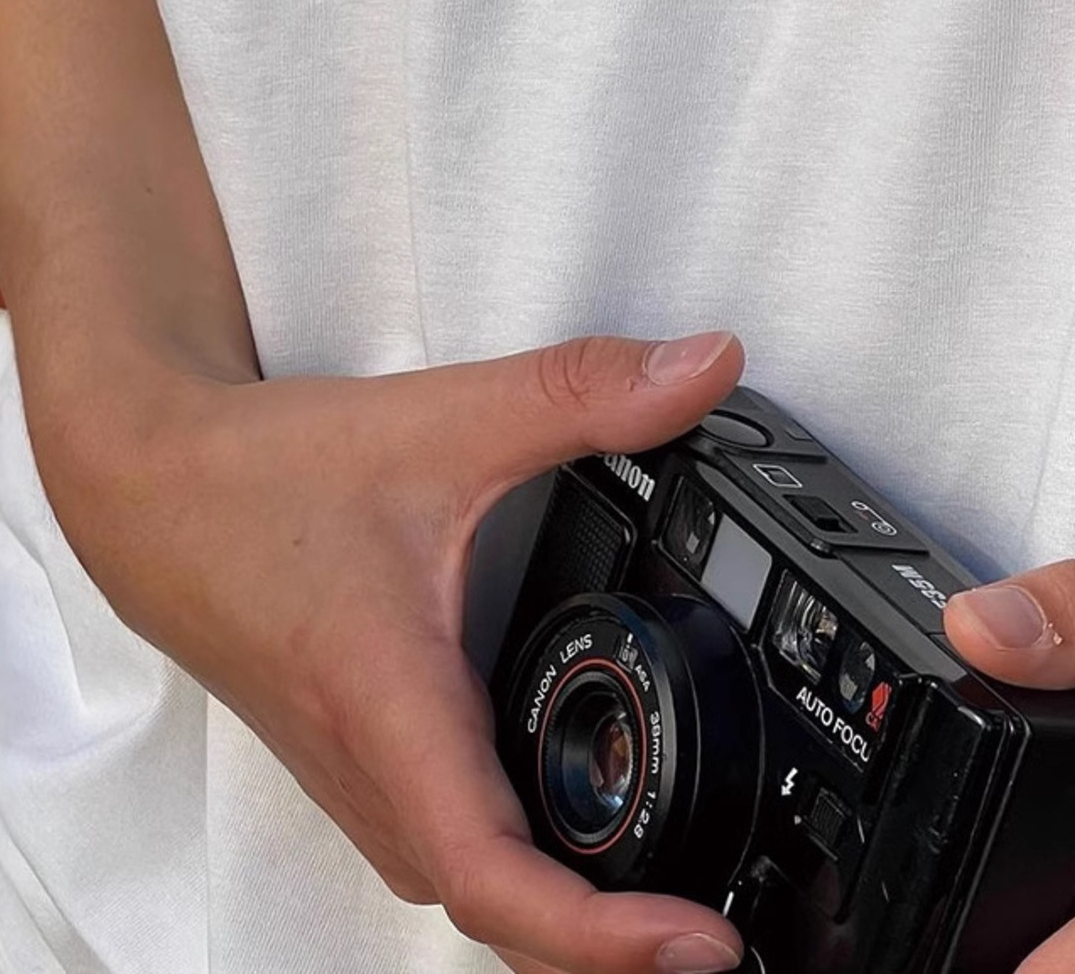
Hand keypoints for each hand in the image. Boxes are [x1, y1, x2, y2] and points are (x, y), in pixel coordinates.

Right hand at [33, 329, 747, 973]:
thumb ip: (582, 393)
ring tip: (667, 911)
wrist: (145, 487)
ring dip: (559, 920)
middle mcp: (372, 770)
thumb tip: (704, 368)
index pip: (495, 879)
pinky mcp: (354, 760)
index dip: (601, 937)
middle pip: (495, 916)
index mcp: (391, 710)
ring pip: (465, 889)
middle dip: (606, 951)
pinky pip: (443, 847)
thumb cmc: (260, 476)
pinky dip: (516, 869)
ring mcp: (356, 777)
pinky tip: (574, 833)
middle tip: (720, 942)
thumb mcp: (443, 420)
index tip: (695, 947)